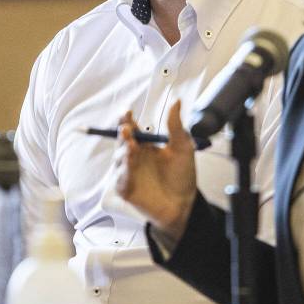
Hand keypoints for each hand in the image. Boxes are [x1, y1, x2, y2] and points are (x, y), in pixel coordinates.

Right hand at [112, 100, 196, 240]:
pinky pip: (120, 177)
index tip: (127, 111)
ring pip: (119, 157)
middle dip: (122, 132)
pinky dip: (123, 170)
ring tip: (131, 145)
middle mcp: (133, 156)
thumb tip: (176, 100)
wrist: (184, 203)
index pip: (132, 127)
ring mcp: (128, 172)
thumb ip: (176, 125)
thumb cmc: (182, 175)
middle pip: (121, 140)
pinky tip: (129, 164)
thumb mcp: (183, 147)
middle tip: (127, 128)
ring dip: (123, 150)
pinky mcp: (125, 188)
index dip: (126, 119)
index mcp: (144, 144)